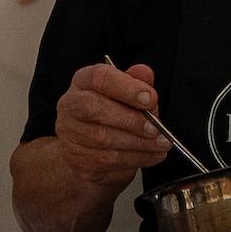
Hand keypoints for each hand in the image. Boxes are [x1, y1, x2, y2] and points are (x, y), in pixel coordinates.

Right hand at [53, 60, 173, 188]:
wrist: (87, 150)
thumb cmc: (109, 115)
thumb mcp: (124, 94)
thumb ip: (135, 82)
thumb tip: (145, 73)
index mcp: (84, 81)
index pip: (100, 77)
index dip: (127, 88)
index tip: (150, 98)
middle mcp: (71, 104)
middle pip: (94, 107)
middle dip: (131, 119)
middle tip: (155, 127)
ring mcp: (70, 132)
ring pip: (103, 137)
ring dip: (138, 142)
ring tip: (160, 143)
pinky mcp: (76, 157)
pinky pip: (108, 159)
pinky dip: (136, 158)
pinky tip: (152, 154)